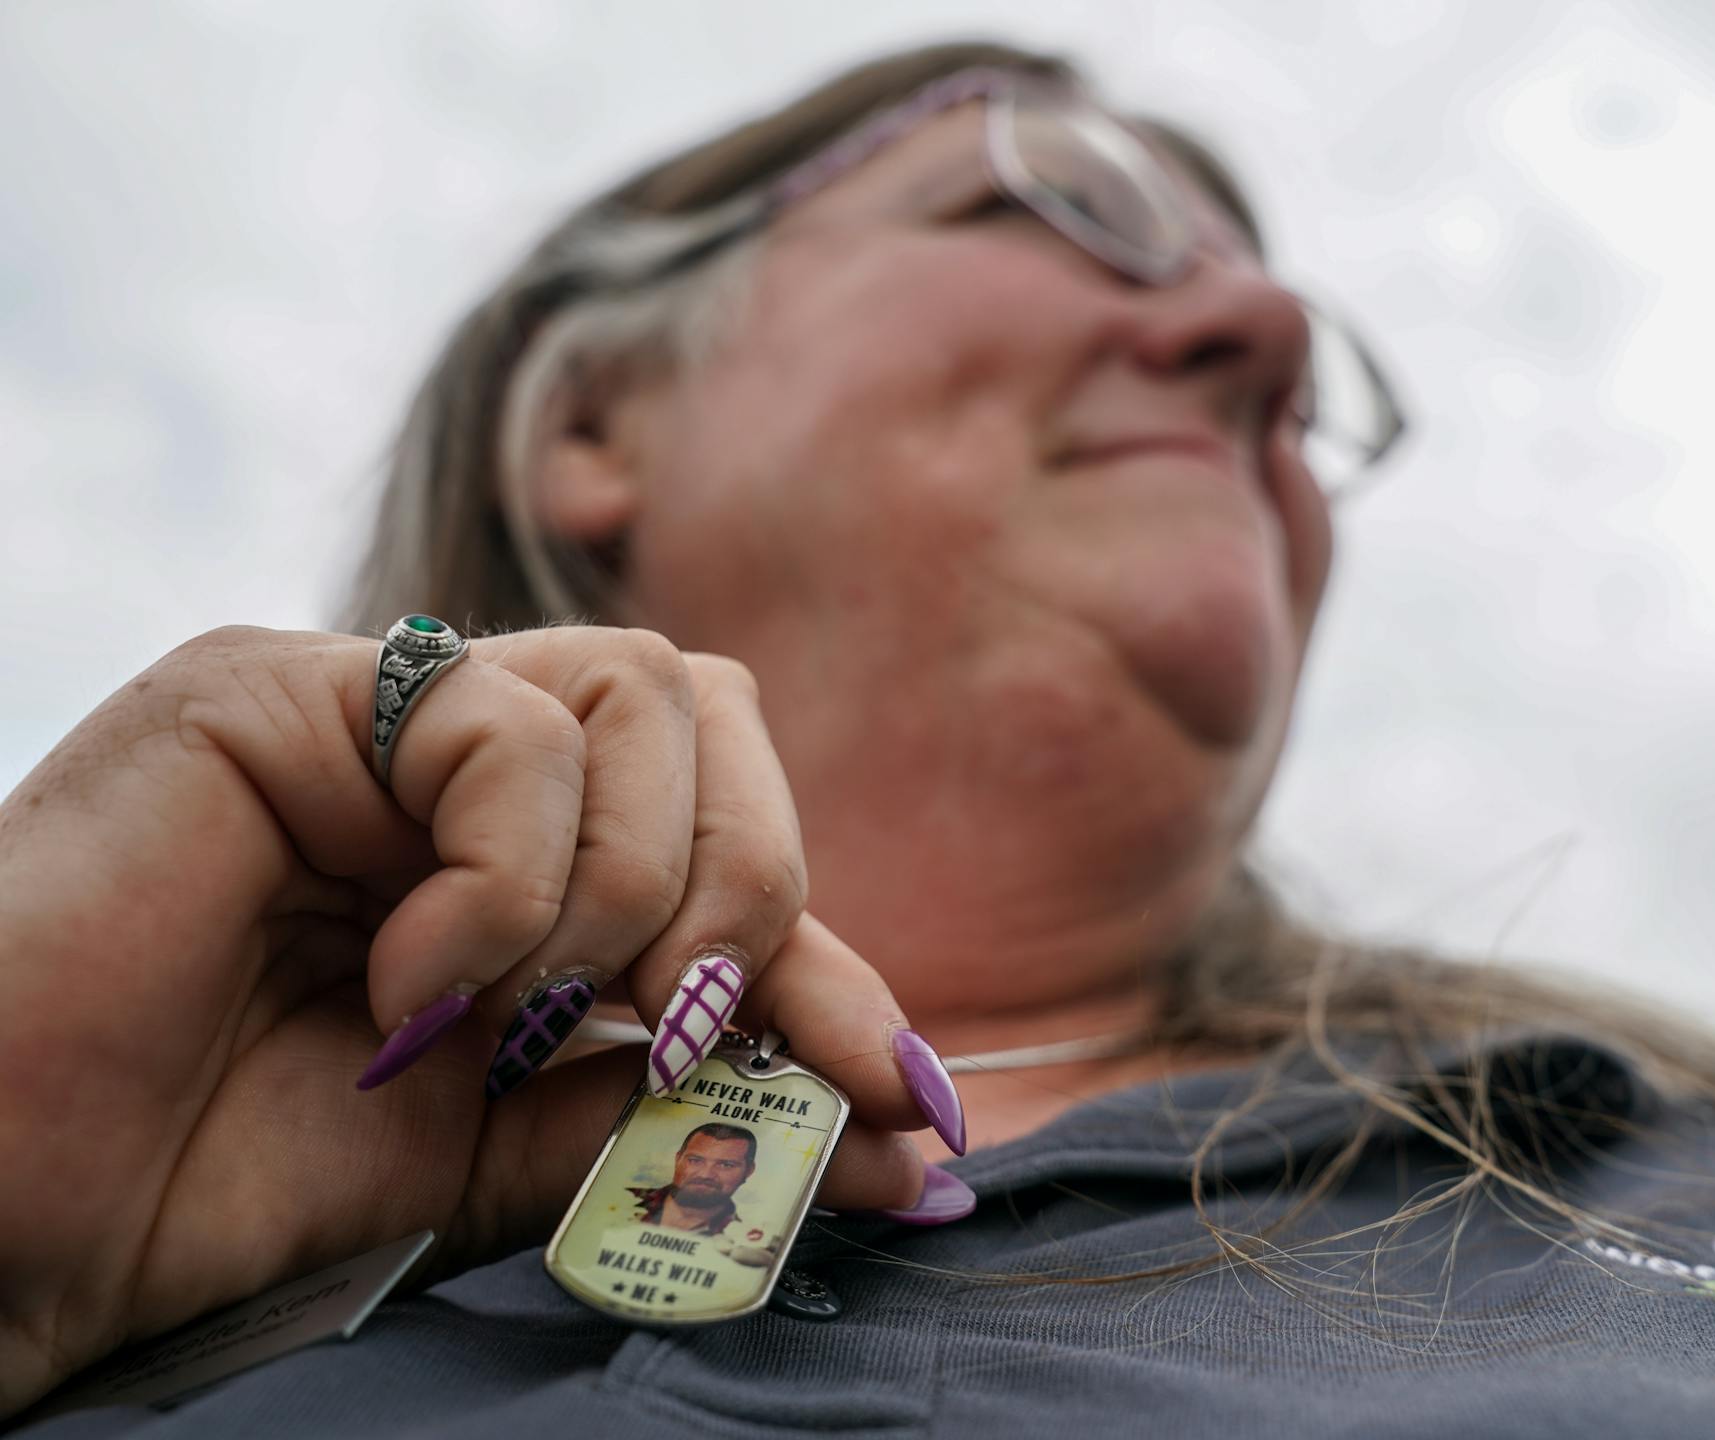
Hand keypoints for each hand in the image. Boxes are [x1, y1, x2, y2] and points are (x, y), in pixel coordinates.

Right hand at [0, 625, 950, 1414]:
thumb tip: (900, 1141)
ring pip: (643, 694)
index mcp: (515, 850)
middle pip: (715, 715)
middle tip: (669, 1037)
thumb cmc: (229, 1186)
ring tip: (510, 1019)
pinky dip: (505, 883)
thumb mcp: (516, 1155)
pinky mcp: (274, 689)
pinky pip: (503, 728)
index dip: (836, 968)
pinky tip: (406, 983)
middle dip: (750, 895)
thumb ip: (680, 1110)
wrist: (11, 1220)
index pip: (733, 844)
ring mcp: (368, 711)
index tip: (912, 1107)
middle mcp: (451, 759)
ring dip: (625, 891)